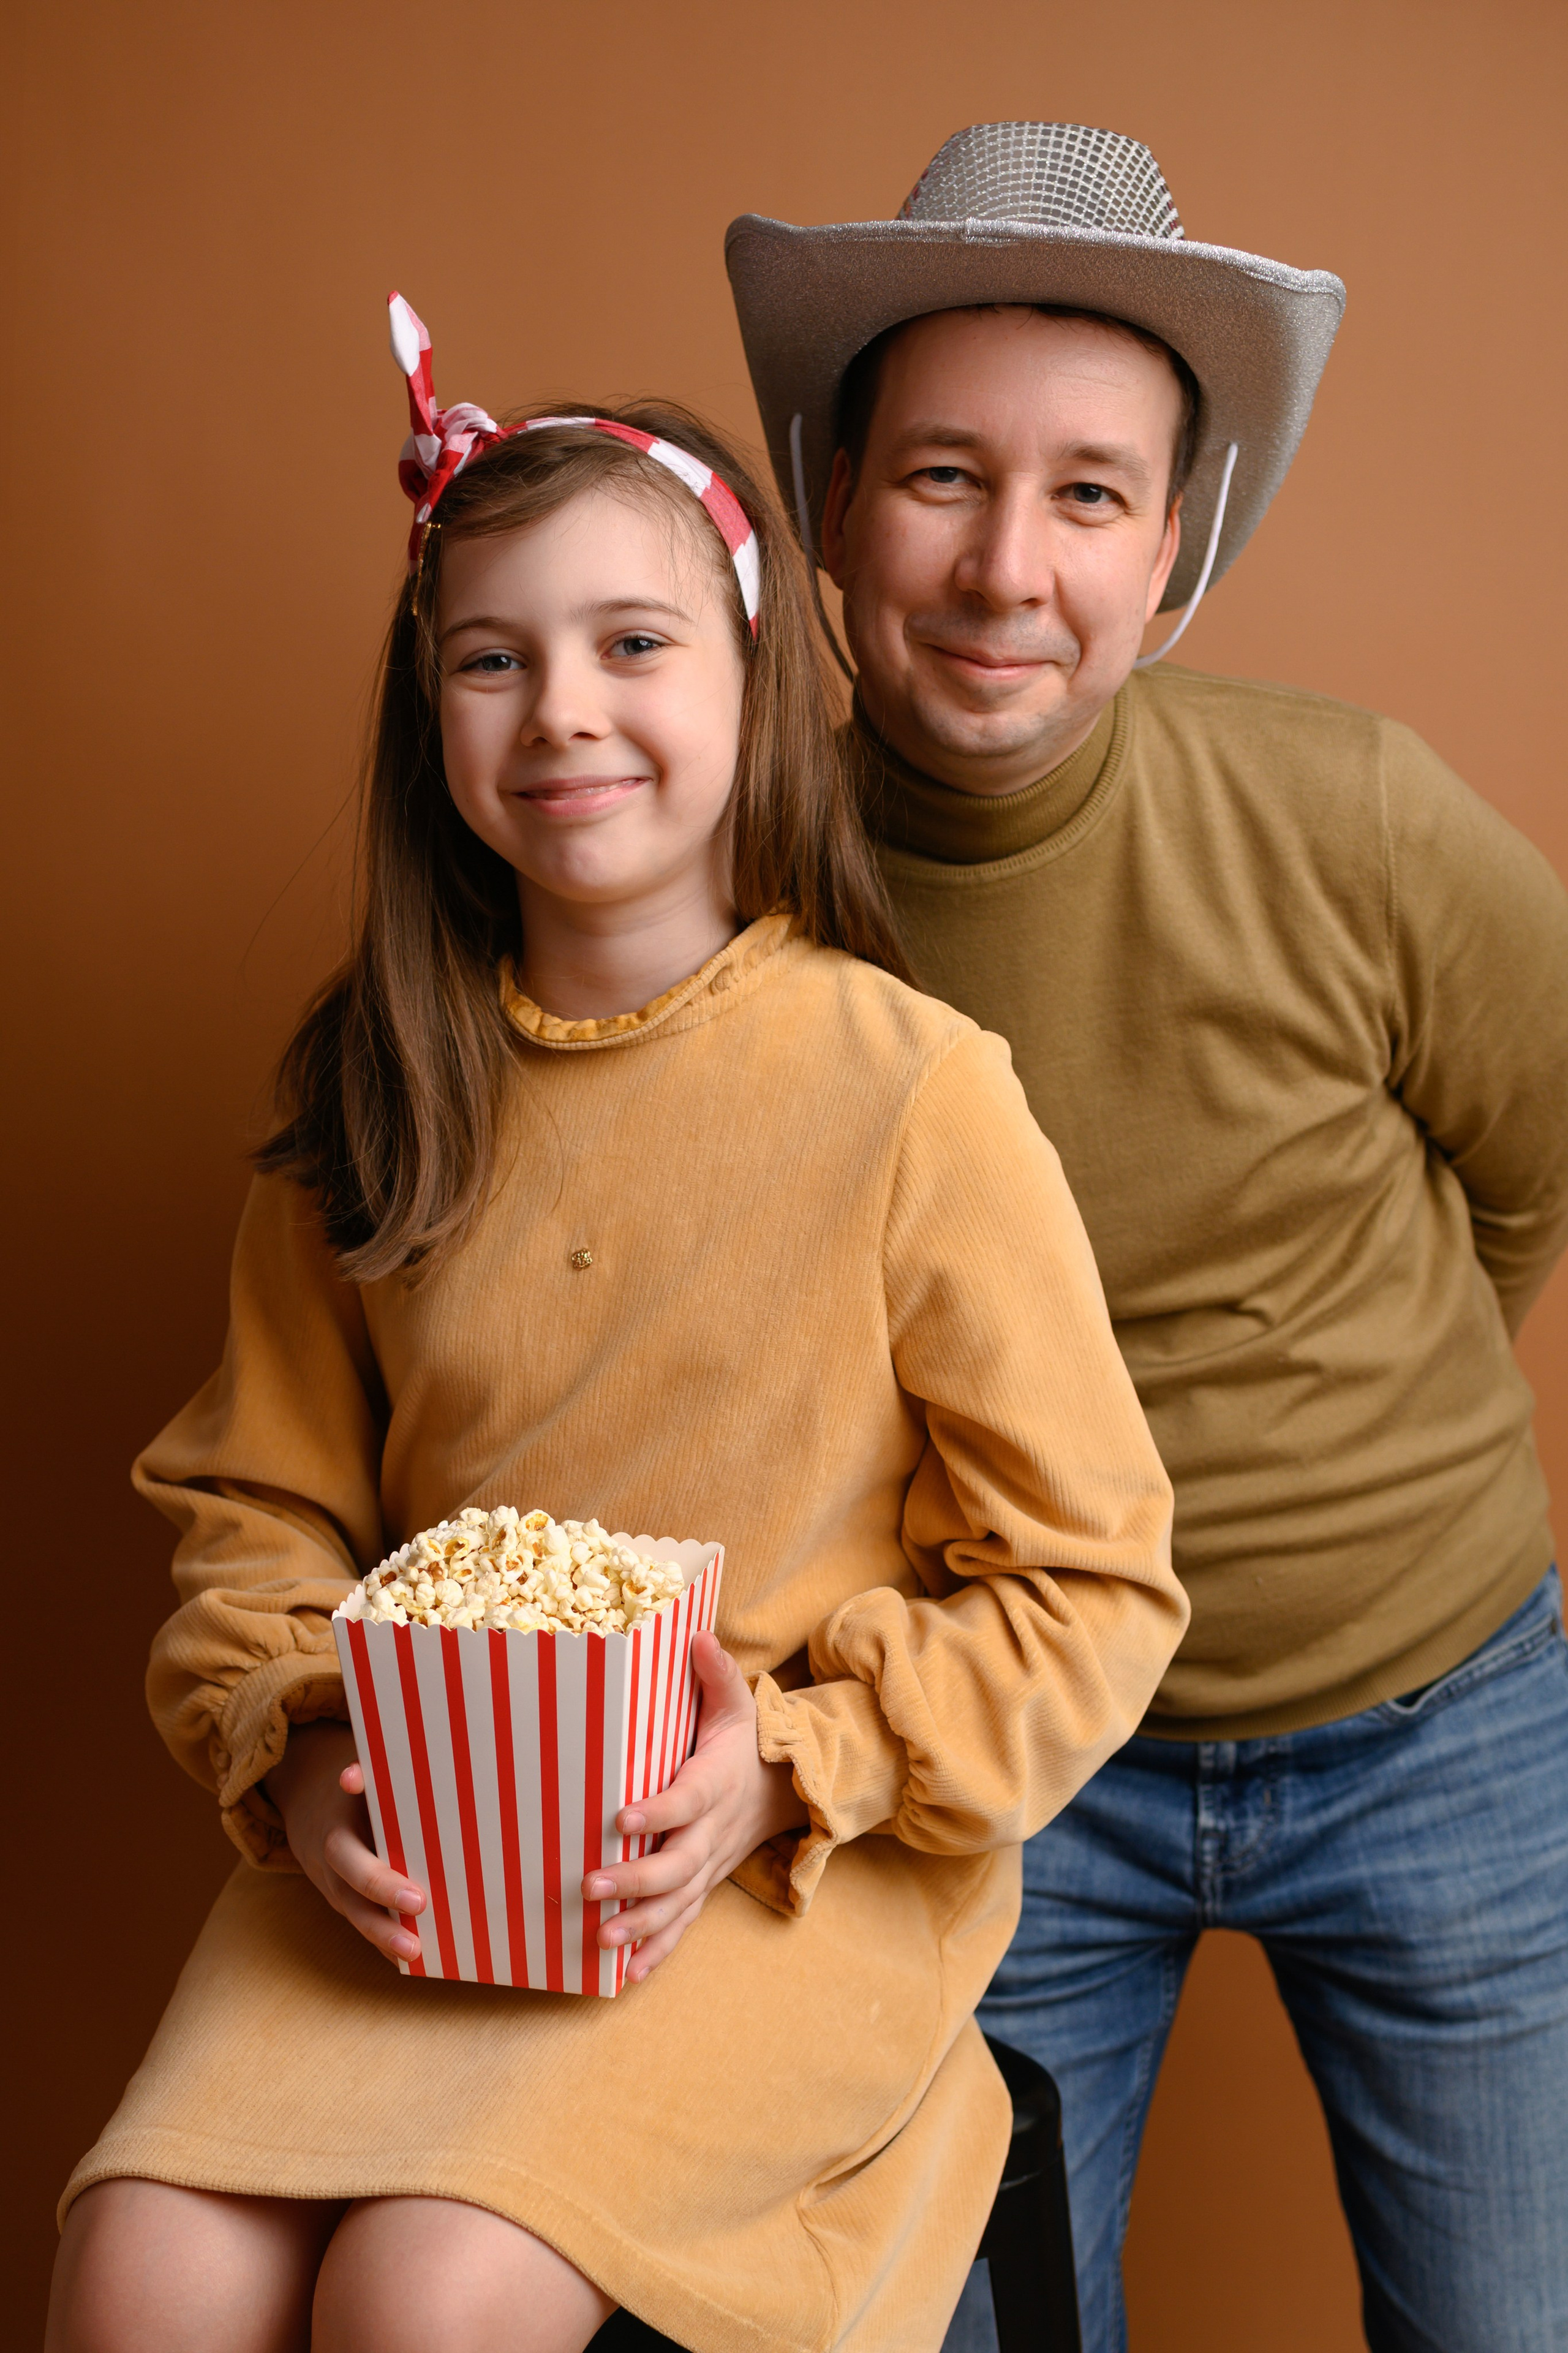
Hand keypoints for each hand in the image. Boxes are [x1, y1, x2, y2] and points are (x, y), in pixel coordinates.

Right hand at [263, 1721, 426, 1966]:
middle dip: (382, 1897)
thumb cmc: (354, 1782)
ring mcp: (332, 1882)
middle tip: (421, 1907)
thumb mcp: (359, 1766)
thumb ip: (366, 1771)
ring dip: (381, 1934)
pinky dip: (380, 1940)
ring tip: (414, 1952)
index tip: (412, 1894)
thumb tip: (353, 1776)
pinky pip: (360, 1920)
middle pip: (350, 1884)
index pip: (350, 1850)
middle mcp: (330, 1859)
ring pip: (353, 1911)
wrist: (306, 1796)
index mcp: (336, 1827)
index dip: (376, 1871)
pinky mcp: (341, 1897)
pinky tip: (410, 1957)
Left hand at [581, 1630, 806, 1984]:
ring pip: (678, 1903)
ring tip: (602, 1941)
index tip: (620, 1818)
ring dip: (641, 1926)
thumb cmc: (748, 1742)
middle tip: (591, 1888)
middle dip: (635, 1882)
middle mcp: (713, 1832)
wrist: (787, 1790)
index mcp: (715, 1784)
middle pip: (678, 1865)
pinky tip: (624, 1975)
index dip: (656, 1812)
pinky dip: (657, 1951)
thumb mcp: (739, 1703)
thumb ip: (716, 1673)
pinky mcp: (705, 1886)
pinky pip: (683, 1924)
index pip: (685, 1800)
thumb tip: (696, 1634)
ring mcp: (710, 1865)